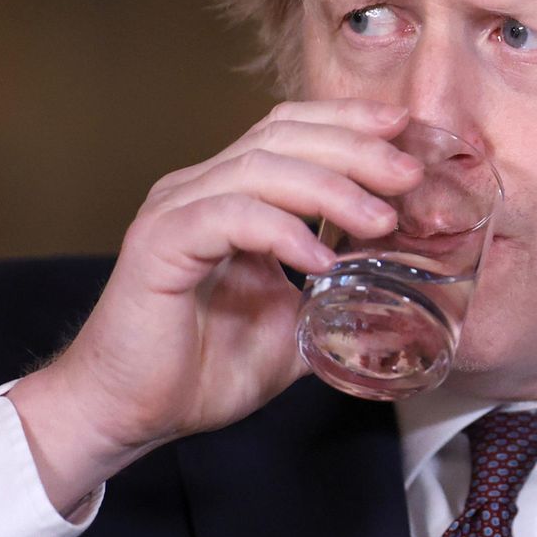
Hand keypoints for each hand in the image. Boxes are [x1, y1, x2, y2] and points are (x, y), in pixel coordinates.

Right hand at [7, 99, 422, 512]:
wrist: (129, 415)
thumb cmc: (200, 371)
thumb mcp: (294, 329)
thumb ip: (340, 303)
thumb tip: (401, 302)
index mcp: (229, 195)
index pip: (290, 130)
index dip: (347, 121)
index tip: (404, 130)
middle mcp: (199, 189)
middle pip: (282, 135)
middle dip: (354, 147)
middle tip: (408, 173)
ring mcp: (176, 211)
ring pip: (259, 167)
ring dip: (330, 188)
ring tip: (382, 219)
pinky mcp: (159, 244)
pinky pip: (229, 218)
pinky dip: (281, 230)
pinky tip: (320, 260)